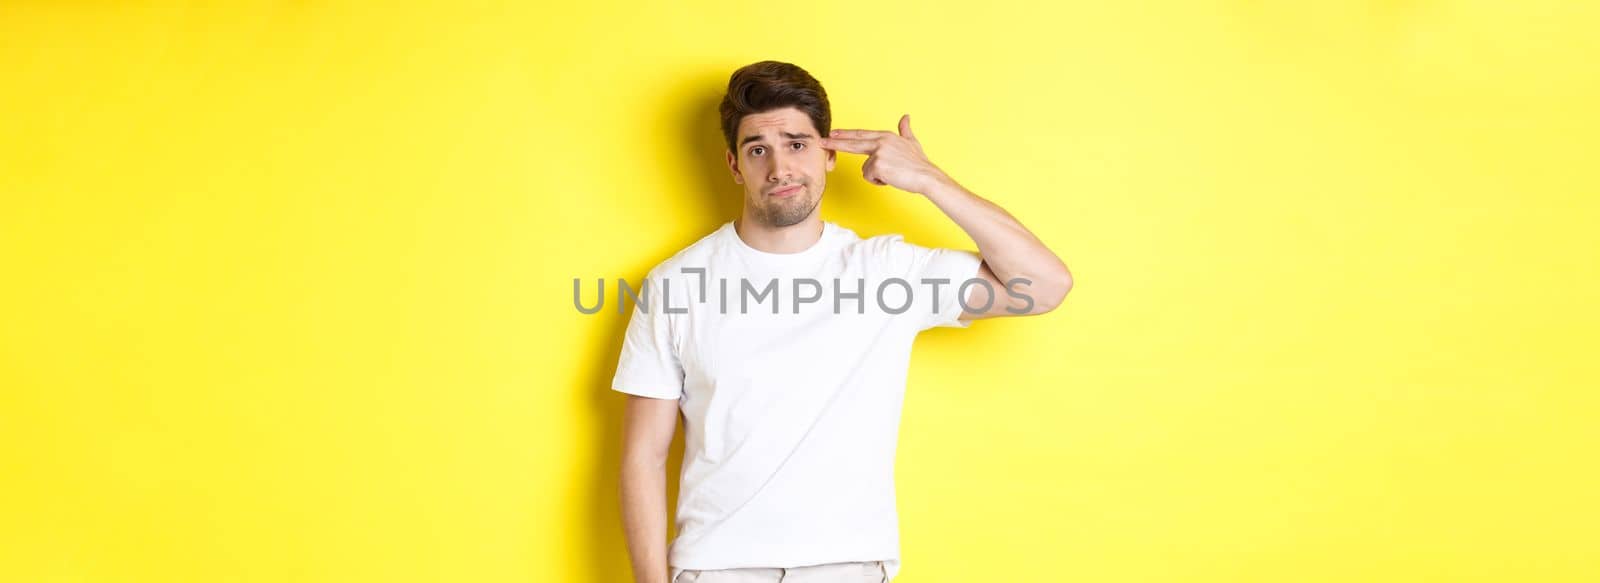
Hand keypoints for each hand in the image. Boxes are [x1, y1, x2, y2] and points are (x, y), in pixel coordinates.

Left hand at [819, 114, 952, 195]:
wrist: (926, 176)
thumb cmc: (919, 163)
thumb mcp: (912, 142)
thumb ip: (905, 129)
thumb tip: (906, 116)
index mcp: (885, 136)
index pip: (860, 134)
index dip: (846, 134)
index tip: (833, 133)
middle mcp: (880, 141)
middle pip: (853, 142)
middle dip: (835, 142)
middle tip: (821, 141)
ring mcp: (878, 152)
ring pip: (865, 169)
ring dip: (877, 176)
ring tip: (893, 174)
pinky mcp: (877, 165)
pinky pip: (870, 177)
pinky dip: (879, 182)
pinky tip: (891, 178)